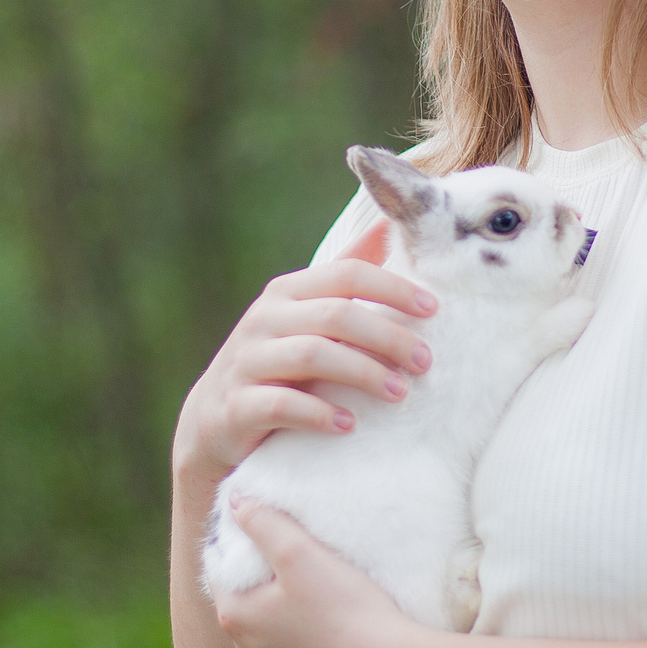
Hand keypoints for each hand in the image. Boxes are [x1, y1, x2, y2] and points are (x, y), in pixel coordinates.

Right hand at [171, 221, 436, 486]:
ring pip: (311, 355)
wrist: (213, 421)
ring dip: (363, 373)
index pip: (346, 274)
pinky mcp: (236, 406)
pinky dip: (319, 413)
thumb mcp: (306, 316)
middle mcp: (264, 319)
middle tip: (424, 361)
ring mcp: (247, 361)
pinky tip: (349, 424)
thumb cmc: (277, 362)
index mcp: (286, 292)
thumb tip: (388, 223)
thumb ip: (344, 275)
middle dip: (387, 336)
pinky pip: (280, 404)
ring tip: (399, 392)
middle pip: (335, 315)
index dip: (391, 288)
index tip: (433, 308)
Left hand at [214, 502, 428, 647]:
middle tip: (291, 554)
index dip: (235, 542)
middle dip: (260, 578)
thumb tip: (234, 502)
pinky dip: (304, 640)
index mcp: (236, 617)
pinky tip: (330, 628)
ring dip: (282, 612)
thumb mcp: (299, 551)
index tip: (259, 526)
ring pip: (269, 632)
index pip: (218, 569)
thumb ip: (262, 522)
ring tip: (313, 591)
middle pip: (244, 601)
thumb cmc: (344, 609)